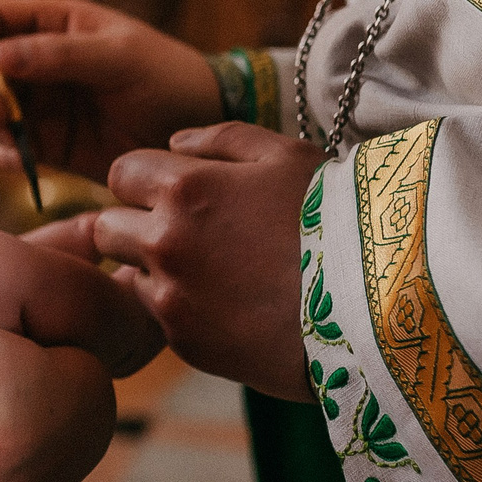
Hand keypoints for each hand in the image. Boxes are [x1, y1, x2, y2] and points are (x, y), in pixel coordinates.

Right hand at [0, 0, 221, 179]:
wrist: (202, 129)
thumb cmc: (168, 77)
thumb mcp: (119, 58)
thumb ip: (60, 55)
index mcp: (56, 22)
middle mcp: (40, 60)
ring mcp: (44, 103)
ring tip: (8, 141)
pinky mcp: (51, 144)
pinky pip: (12, 147)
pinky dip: (7, 153)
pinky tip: (20, 162)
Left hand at [30, 122, 321, 396]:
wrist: (373, 305)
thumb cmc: (337, 219)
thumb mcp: (287, 156)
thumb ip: (222, 139)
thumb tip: (174, 144)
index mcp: (184, 188)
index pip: (120, 174)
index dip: (144, 179)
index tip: (175, 190)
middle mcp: (165, 243)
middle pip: (107, 228)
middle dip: (136, 224)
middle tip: (188, 232)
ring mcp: (171, 299)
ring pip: (129, 275)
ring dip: (154, 270)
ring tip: (214, 271)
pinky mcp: (185, 343)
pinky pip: (159, 317)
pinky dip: (181, 309)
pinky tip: (230, 304)